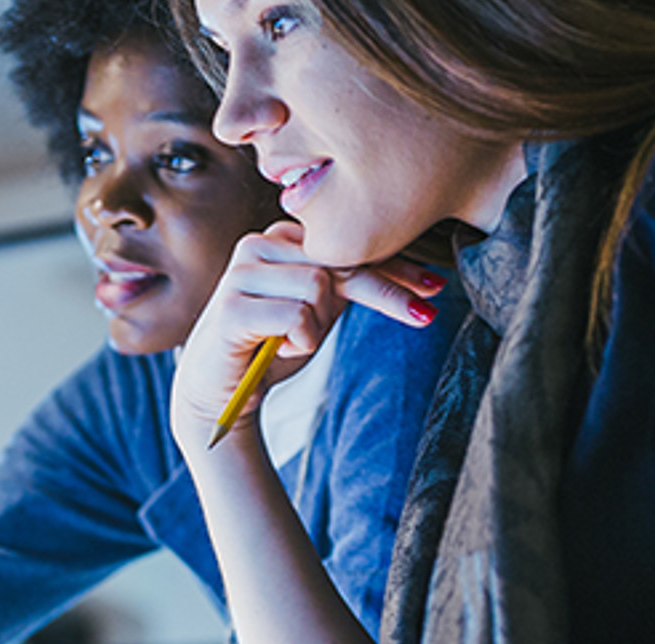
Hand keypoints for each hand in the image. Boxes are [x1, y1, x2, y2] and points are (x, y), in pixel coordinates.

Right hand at [171, 221, 445, 456]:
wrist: (220, 393)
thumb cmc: (270, 348)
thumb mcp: (318, 311)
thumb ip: (346, 284)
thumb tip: (413, 272)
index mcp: (277, 240)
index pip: (345, 244)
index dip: (393, 266)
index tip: (434, 287)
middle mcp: (256, 247)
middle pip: (340, 259)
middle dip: (381, 293)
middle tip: (423, 315)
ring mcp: (239, 275)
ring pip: (318, 285)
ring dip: (319, 325)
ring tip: (297, 342)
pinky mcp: (229, 309)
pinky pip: (296, 317)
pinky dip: (301, 341)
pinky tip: (281, 349)